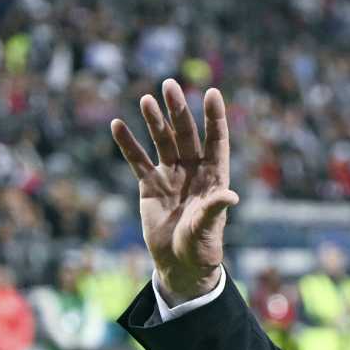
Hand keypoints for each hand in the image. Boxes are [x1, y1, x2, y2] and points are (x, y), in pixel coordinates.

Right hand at [109, 81, 238, 304]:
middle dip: (178, 111)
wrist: (180, 264)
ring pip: (162, 142)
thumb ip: (215, 210)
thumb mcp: (208, 230)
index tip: (212, 93)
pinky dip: (128, 144)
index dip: (215, 118)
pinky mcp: (150, 185)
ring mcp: (171, 175)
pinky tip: (118, 125)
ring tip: (146, 100)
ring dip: (155, 121)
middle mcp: (193, 170)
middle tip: (169, 85)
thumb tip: (231, 196)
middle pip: (186, 134)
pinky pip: (138, 160)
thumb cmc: (201, 247)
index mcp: (214, 177)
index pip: (216, 141)